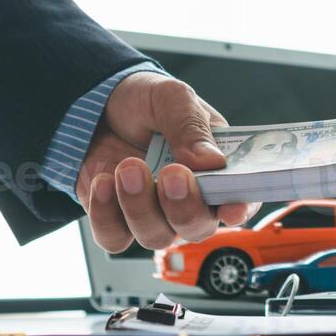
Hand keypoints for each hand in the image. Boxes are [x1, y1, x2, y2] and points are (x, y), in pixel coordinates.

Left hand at [76, 71, 254, 252]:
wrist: (96, 105)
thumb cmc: (144, 101)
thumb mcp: (171, 97)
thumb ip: (191, 126)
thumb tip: (212, 160)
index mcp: (215, 168)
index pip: (239, 200)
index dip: (239, 209)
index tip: (230, 208)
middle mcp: (188, 198)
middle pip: (198, 228)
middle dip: (185, 207)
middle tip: (171, 174)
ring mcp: (152, 213)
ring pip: (156, 236)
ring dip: (140, 207)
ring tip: (127, 167)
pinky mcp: (116, 220)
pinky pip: (115, 237)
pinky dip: (106, 215)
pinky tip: (103, 182)